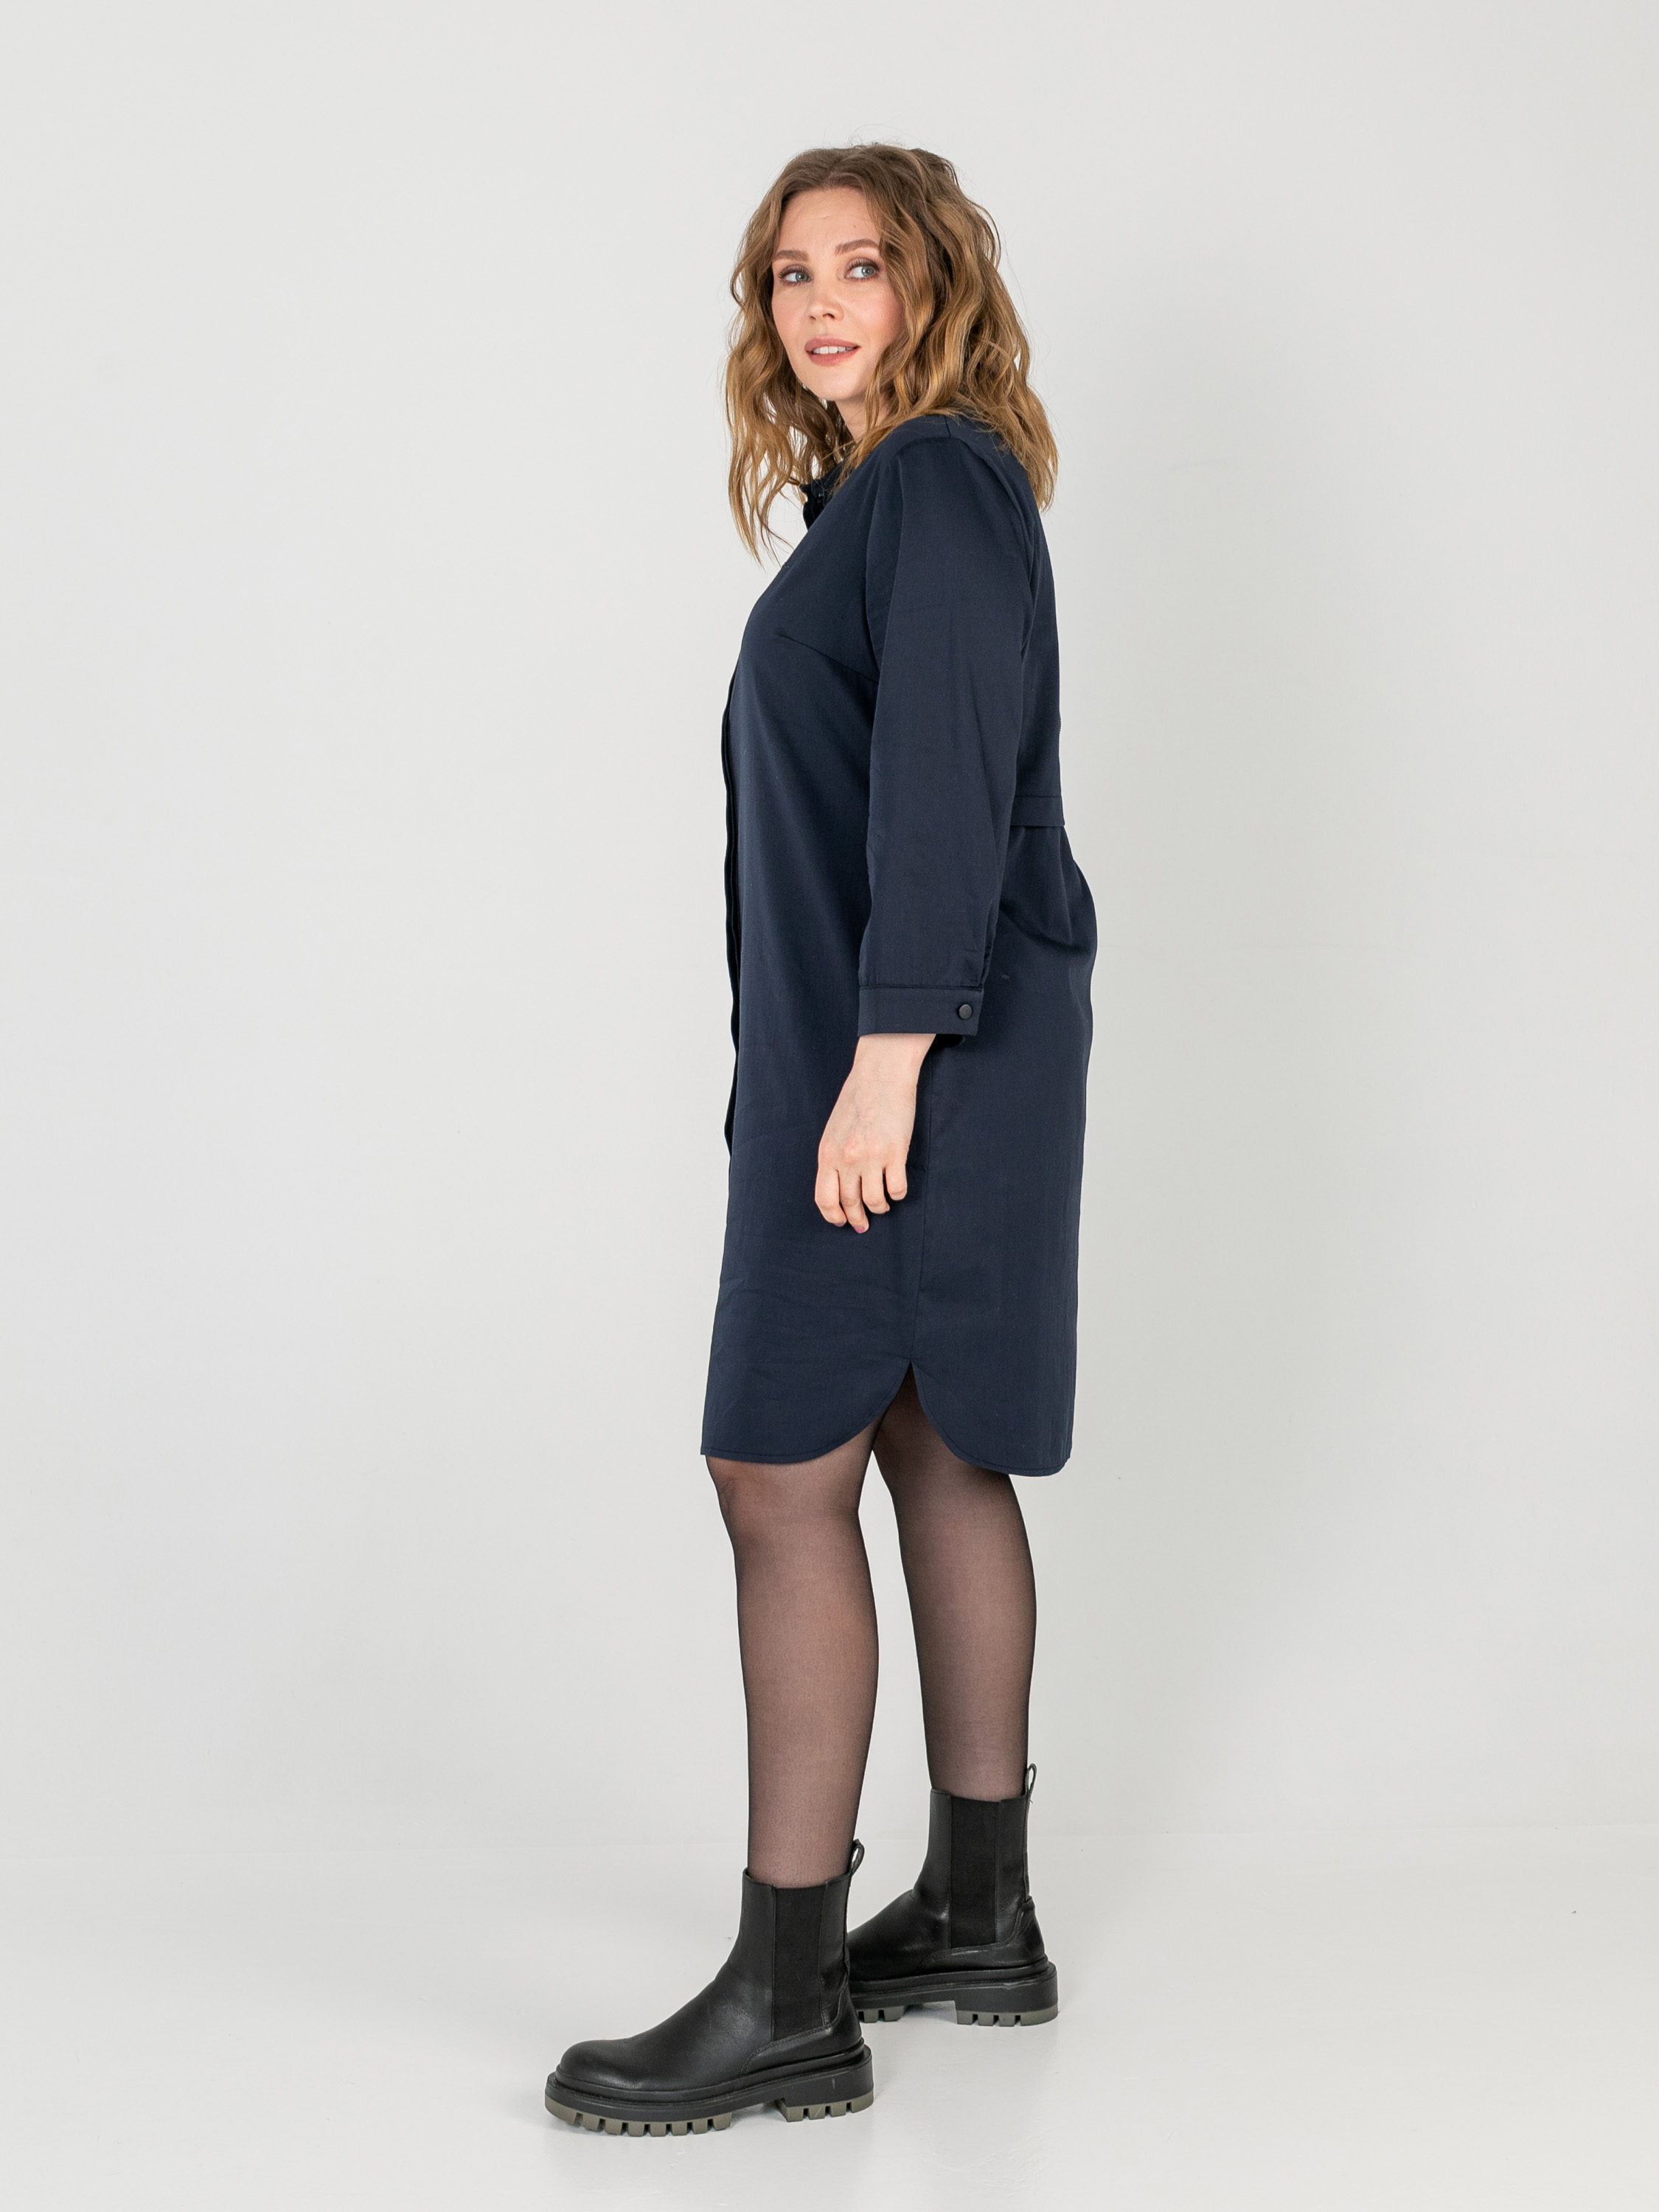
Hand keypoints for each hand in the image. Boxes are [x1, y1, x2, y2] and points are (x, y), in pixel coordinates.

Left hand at [815, 1032, 933, 1231]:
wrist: (881, 1073)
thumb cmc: (857, 1099)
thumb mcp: (834, 1130)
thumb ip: (834, 1157)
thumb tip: (840, 1186)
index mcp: (827, 1153)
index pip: (824, 1198)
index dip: (833, 1215)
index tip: (841, 1222)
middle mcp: (846, 1159)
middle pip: (849, 1203)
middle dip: (857, 1218)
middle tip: (863, 1224)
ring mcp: (871, 1157)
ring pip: (874, 1201)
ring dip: (879, 1208)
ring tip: (883, 1204)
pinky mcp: (895, 1152)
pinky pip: (897, 1188)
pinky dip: (898, 1194)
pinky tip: (897, 1188)